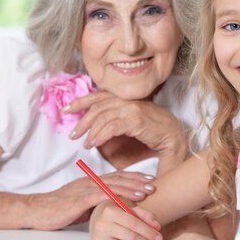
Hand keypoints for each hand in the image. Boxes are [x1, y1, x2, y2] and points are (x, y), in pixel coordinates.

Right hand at [28, 171, 155, 229]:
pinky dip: (115, 197)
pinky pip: (100, 196)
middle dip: (137, 181)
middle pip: (118, 179)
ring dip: (131, 188)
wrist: (37, 210)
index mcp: (91, 183)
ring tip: (146, 192)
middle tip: (154, 184)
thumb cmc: (58, 209)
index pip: (116, 177)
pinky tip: (126, 200)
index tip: (149, 180)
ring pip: (112, 186)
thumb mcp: (81, 203)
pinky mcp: (79, 200)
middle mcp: (90, 183)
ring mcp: (84, 190)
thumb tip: (112, 207)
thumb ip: (96, 201)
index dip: (133, 178)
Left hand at [67, 91, 187, 165]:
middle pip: (97, 106)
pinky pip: (112, 127)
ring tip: (85, 143)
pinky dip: (100, 135)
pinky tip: (95, 143)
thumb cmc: (151, 132)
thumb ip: (113, 121)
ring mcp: (132, 109)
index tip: (67, 109)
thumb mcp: (129, 122)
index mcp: (124, 98)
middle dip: (82, 120)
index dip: (80, 101)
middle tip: (73, 134)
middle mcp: (127, 100)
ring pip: (103, 117)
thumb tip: (93, 130)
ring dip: (90, 131)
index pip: (98, 96)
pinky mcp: (136, 120)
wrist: (172, 137)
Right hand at [90, 201, 162, 239]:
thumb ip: (147, 216)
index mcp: (109, 211)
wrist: (101, 220)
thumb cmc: (121, 214)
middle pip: (130, 237)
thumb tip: (157, 227)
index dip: (148, 232)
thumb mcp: (133, 210)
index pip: (133, 223)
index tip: (159, 237)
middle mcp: (100, 225)